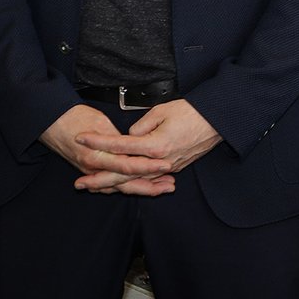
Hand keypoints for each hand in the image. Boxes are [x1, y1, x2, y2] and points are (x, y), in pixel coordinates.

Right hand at [41, 104, 174, 196]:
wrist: (51, 122)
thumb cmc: (75, 118)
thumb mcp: (101, 123)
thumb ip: (119, 139)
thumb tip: (137, 144)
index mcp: (98, 155)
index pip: (128, 165)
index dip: (148, 166)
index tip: (167, 165)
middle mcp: (95, 168)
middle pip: (126, 182)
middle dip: (150, 185)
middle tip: (170, 186)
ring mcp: (92, 173)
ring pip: (120, 187)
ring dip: (143, 188)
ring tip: (163, 188)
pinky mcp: (91, 172)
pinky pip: (110, 186)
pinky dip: (127, 188)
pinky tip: (142, 188)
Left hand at [73, 99, 220, 192]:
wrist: (219, 121)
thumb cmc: (193, 112)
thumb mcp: (163, 111)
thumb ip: (141, 126)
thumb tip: (129, 137)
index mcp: (155, 145)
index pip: (120, 146)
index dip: (98, 142)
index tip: (81, 139)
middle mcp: (160, 161)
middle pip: (124, 173)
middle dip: (99, 178)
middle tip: (79, 184)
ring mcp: (168, 167)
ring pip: (136, 180)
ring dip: (114, 184)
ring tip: (95, 187)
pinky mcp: (174, 168)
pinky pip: (149, 179)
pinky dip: (133, 183)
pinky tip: (121, 185)